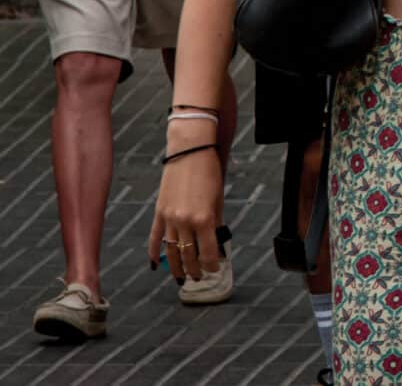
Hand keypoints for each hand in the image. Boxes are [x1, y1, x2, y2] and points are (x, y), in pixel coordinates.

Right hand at [150, 146, 224, 283]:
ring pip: (170, 251)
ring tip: (182, 278)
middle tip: (199, 277)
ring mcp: (169, 219)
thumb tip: (217, 242)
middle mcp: (184, 222)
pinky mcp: (158, 213)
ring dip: (176, 267)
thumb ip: (216, 222)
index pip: (207, 251)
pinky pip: (155, 238)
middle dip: (195, 269)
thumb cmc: (209, 174)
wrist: (189, 153)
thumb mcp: (218, 199)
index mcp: (203, 219)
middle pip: (188, 255)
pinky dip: (154, 254)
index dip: (211, 264)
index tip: (215, 269)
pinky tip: (156, 266)